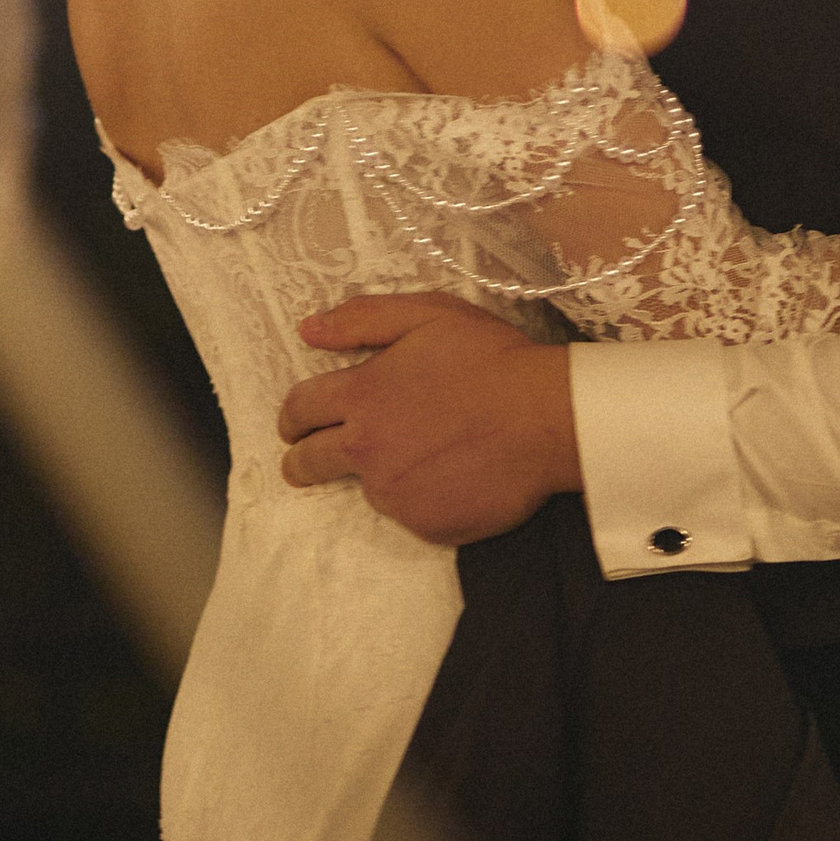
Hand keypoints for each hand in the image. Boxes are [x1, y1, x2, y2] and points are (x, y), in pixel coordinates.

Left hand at [278, 294, 580, 545]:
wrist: (548, 419)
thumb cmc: (492, 359)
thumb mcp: (429, 315)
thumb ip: (363, 318)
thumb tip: (308, 329)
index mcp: (362, 395)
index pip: (299, 409)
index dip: (291, 416)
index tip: (293, 426)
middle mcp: (367, 449)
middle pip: (308, 462)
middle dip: (299, 461)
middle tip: (304, 461)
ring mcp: (394, 493)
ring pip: (366, 488)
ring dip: (378, 473)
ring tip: (420, 454)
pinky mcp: (425, 525)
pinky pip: (411, 513)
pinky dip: (422, 497)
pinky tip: (452, 475)